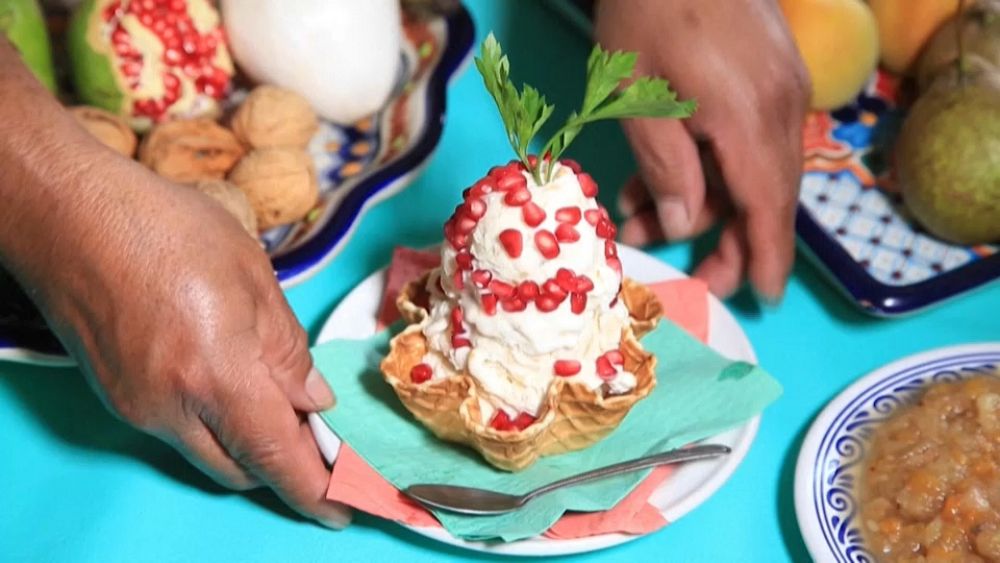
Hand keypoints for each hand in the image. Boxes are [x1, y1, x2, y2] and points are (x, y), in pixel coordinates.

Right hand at [18, 157, 349, 527]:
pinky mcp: (118, 399)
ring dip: (248, 443)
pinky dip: (214, 422)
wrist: (70, 216)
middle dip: (285, 464)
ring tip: (276, 402)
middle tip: (319, 438)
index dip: (315, 488)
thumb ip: (288, 349)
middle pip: (242, 467)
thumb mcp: (253, 277)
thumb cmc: (165, 228)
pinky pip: (178, 431)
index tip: (342, 506)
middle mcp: (172, 407)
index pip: (276, 456)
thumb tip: (313, 400)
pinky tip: (226, 383)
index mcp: (217, 374)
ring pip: (209, 452)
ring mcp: (138, 408)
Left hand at [595, 0, 809, 302]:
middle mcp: (780, 108)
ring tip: (642, 220)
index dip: (765, 257)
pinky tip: (661, 175)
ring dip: (705, 201)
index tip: (764, 297)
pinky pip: (750, 136)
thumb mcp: (637, 99)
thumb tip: (686, 223)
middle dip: (727, 240)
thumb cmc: (645, 15)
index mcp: (749, 121)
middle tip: (689, 274)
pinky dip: (712, 165)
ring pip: (753, 168)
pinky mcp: (771, 70)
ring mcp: (781, 86)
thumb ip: (666, 167)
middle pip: (766, 195)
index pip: (768, 208)